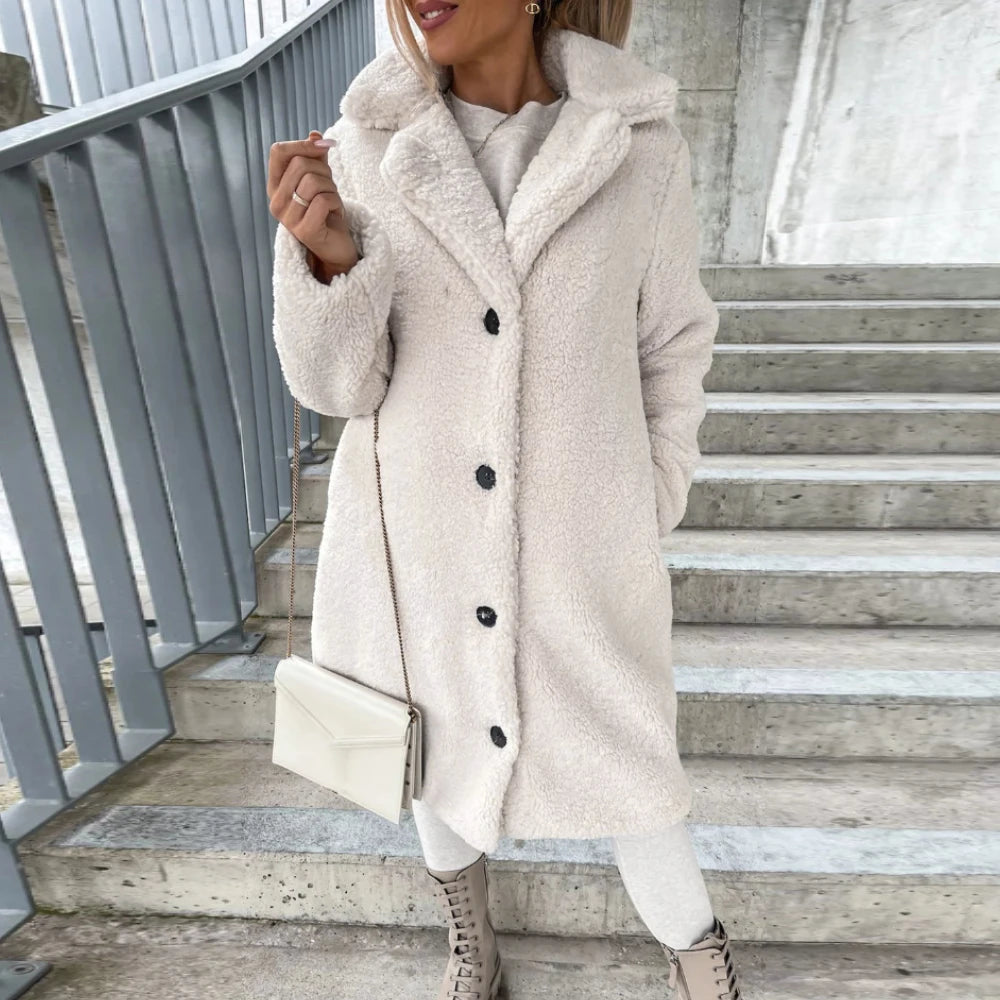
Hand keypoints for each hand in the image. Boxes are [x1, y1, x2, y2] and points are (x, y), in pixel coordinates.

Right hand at [267, 129, 358, 276]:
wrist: (336, 246)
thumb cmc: (326, 211)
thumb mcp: (321, 180)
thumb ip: (316, 157)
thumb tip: (315, 134)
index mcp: (275, 186)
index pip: (278, 152)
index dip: (303, 144)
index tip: (324, 146)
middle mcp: (276, 202)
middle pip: (300, 164)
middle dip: (324, 171)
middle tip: (330, 187)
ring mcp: (288, 219)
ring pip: (313, 182)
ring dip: (331, 188)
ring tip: (332, 202)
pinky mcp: (305, 231)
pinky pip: (323, 201)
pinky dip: (336, 203)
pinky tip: (335, 213)